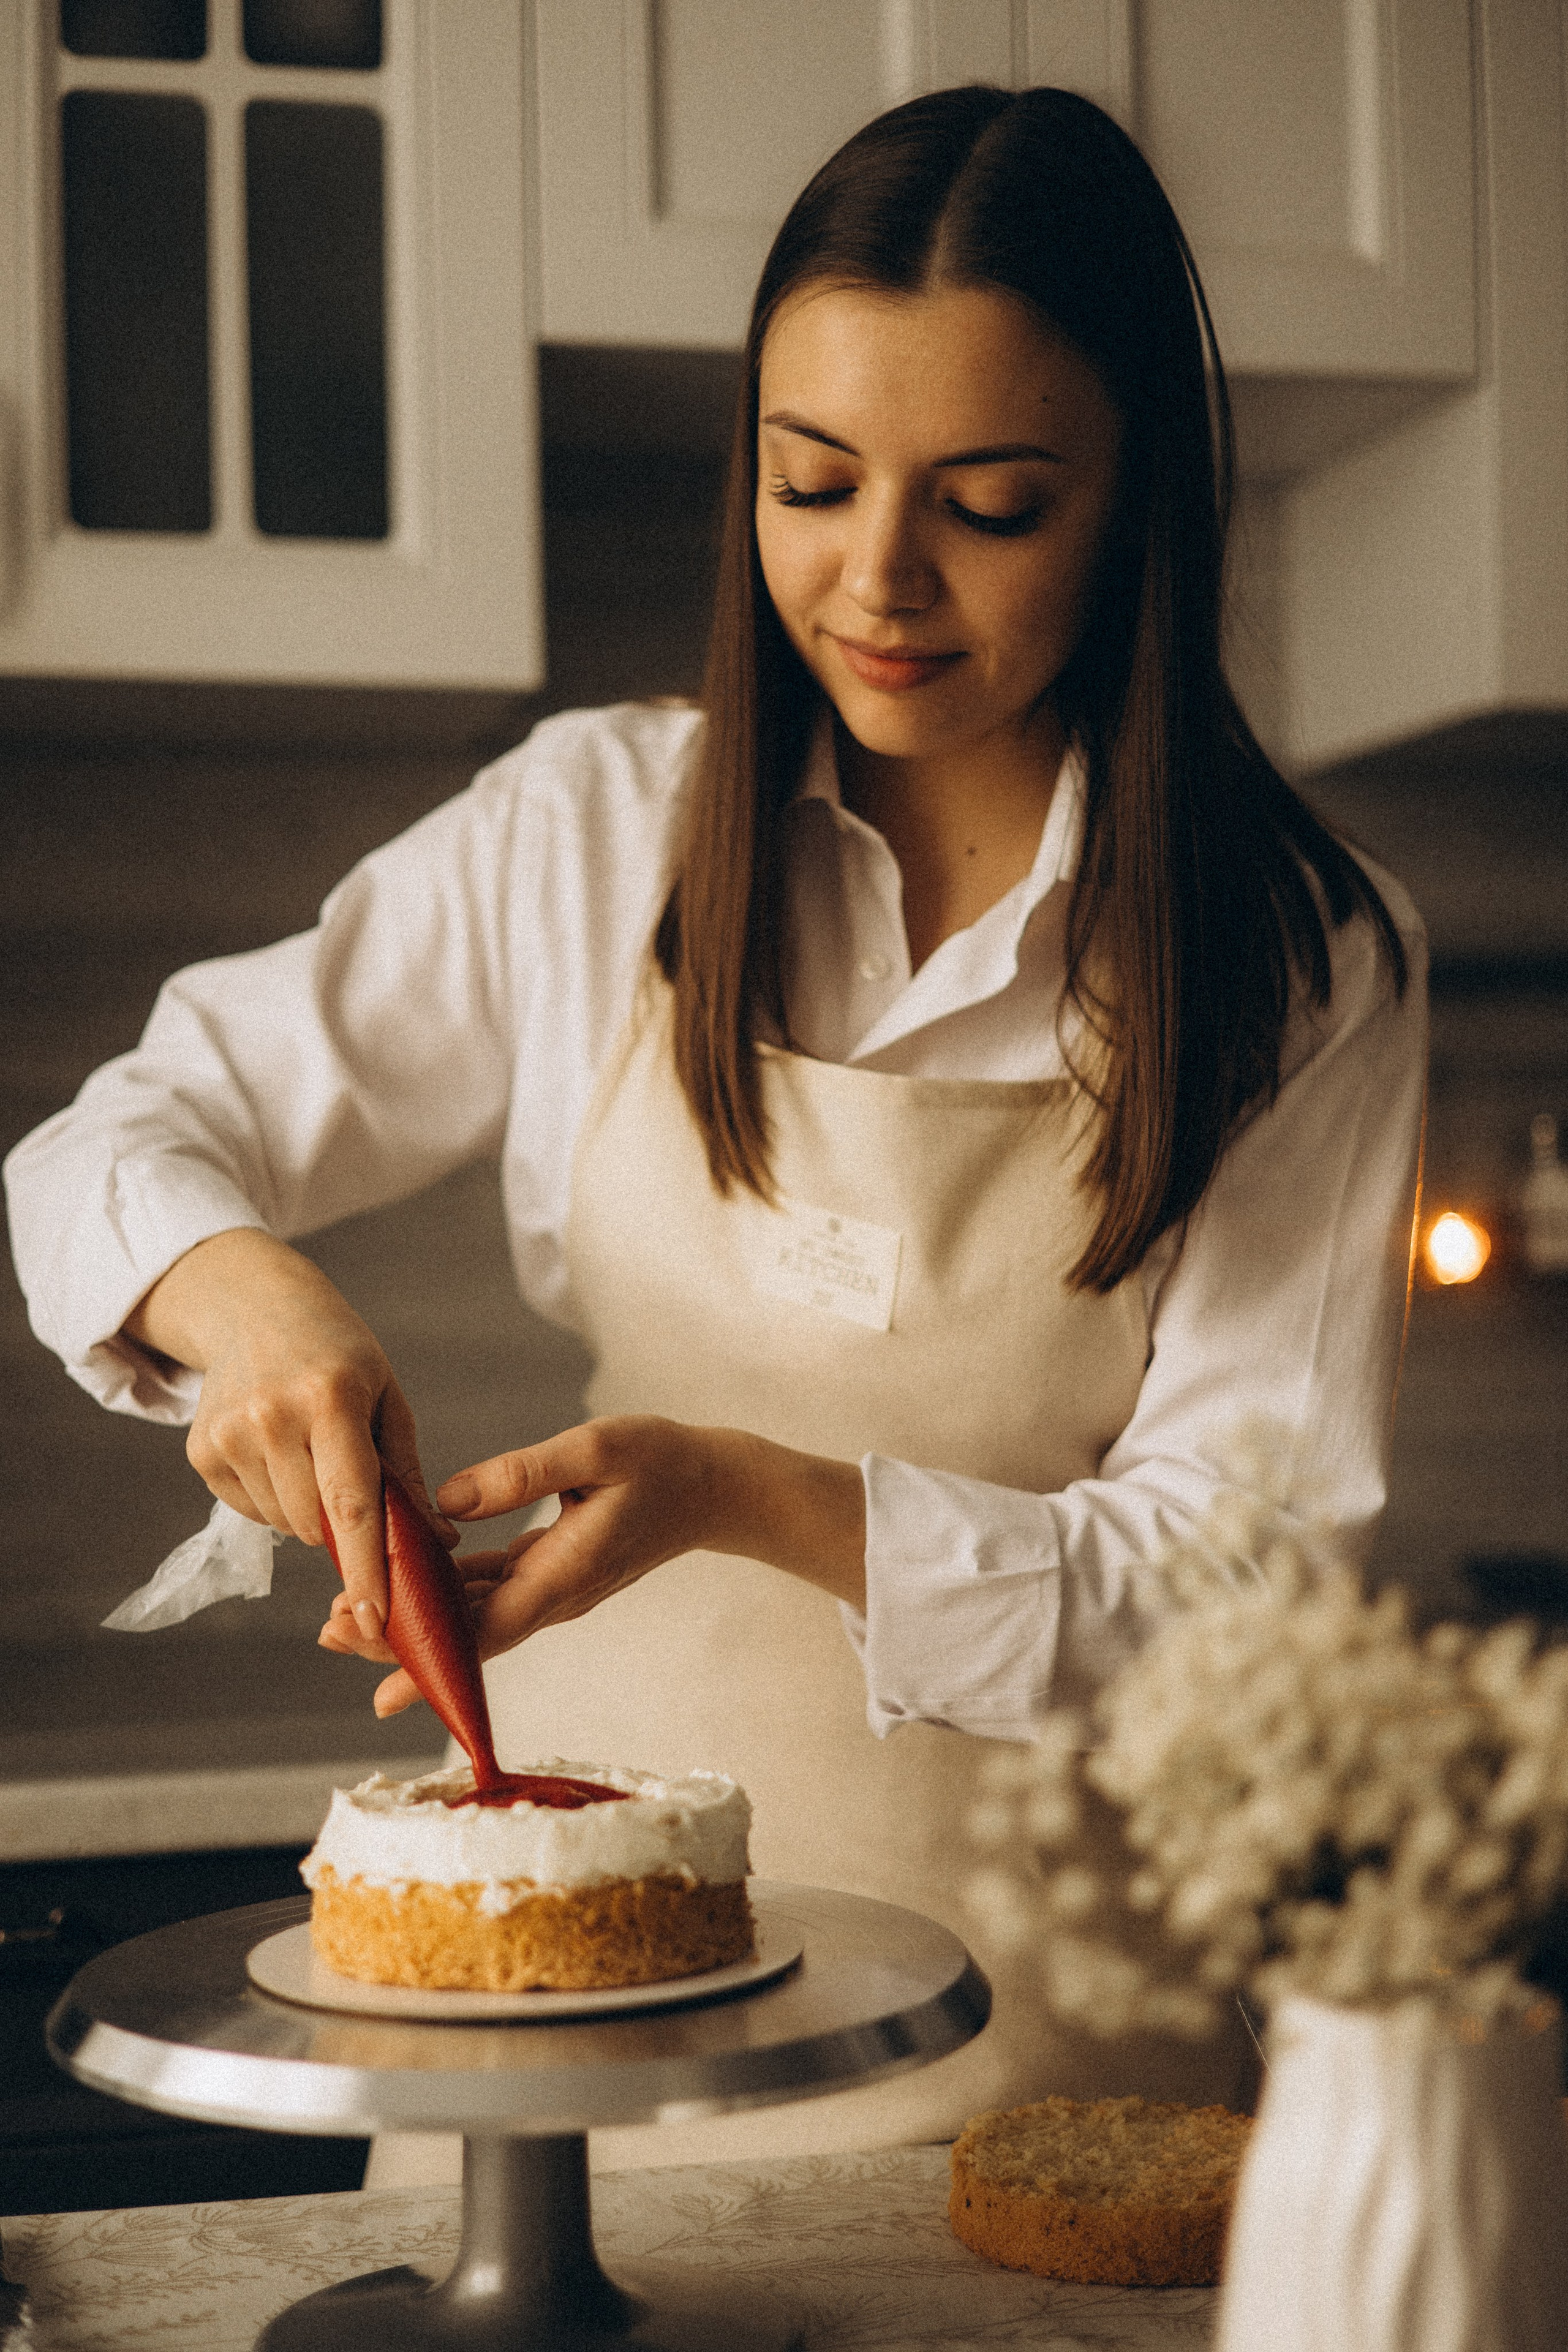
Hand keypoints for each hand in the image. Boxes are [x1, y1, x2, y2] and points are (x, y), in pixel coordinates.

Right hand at [124, 1227, 454, 1640]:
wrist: (255, 1310)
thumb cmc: (339, 1357)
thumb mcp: (386, 1396)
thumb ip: (408, 1474)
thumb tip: (439, 1544)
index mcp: (330, 1398)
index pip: (352, 1504)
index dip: (368, 1568)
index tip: (377, 1620)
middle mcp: (272, 1417)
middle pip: (317, 1525)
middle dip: (346, 1527)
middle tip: (353, 1482)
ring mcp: (229, 1436)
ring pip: (286, 1525)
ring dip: (310, 1514)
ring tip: (313, 1453)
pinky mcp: (201, 1452)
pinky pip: (253, 1511)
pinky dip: (277, 1499)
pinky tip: (280, 1451)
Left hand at [327, 1415, 865, 1714]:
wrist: (711, 1486)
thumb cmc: (661, 1461)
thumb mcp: (597, 1449)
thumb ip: (522, 1473)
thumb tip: (447, 1503)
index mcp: (562, 1576)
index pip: (485, 1634)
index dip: (429, 1662)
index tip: (378, 1688)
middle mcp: (552, 1596)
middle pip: (464, 1638)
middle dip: (398, 1644)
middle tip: (330, 1635)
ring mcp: (549, 1588)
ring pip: (470, 1619)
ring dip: (413, 1622)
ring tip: (344, 1618)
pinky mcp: (547, 1571)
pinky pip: (486, 1593)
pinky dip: (443, 1595)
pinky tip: (403, 1584)